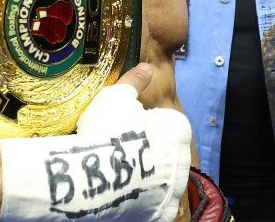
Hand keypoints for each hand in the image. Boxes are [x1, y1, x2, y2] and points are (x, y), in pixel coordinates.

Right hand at [0, 63, 192, 221]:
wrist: (91, 176)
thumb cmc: (107, 131)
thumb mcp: (117, 96)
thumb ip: (135, 81)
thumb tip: (145, 67)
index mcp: (178, 129)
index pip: (163, 123)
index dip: (141, 124)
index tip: (122, 128)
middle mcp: (183, 159)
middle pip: (162, 150)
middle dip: (145, 150)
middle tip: (117, 149)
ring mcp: (172, 189)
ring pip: (159, 177)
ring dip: (144, 173)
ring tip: (116, 170)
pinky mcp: (160, 212)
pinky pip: (152, 202)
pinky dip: (140, 197)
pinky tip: (120, 189)